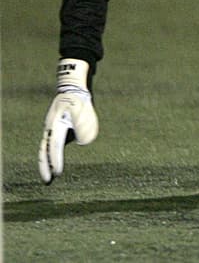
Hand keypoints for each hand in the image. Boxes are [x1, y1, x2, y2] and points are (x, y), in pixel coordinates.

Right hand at [38, 59, 97, 184]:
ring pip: (46, 149)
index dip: (55, 160)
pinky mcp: (56, 129)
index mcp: (55, 125)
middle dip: (44, 167)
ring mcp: (52, 129)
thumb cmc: (78, 99)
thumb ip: (84, 125)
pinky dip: (51, 155)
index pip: (54, 147)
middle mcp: (50, 129)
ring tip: (49, 176)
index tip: (57, 173)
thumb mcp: (84, 109)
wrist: (72, 88)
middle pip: (44, 151)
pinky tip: (54, 163)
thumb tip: (82, 142)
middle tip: (46, 181)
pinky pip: (52, 145)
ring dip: (47, 162)